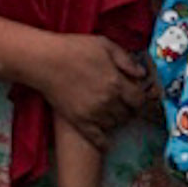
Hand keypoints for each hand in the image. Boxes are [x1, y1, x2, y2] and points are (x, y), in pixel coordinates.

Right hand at [33, 32, 151, 138]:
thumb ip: (126, 60)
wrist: (45, 61)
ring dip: (115, 120)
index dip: (140, 99)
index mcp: (116, 82)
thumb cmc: (74, 48)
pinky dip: (104, 141)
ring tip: (110, 113)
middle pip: (128, 114)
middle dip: (128, 109)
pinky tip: (106, 139)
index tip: (135, 96)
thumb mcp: (104, 45)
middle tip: (123, 104)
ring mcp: (93, 113)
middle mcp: (107, 101)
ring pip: (114, 125)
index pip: (139, 100)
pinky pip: (98, 138)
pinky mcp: (79, 121)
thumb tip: (142, 74)